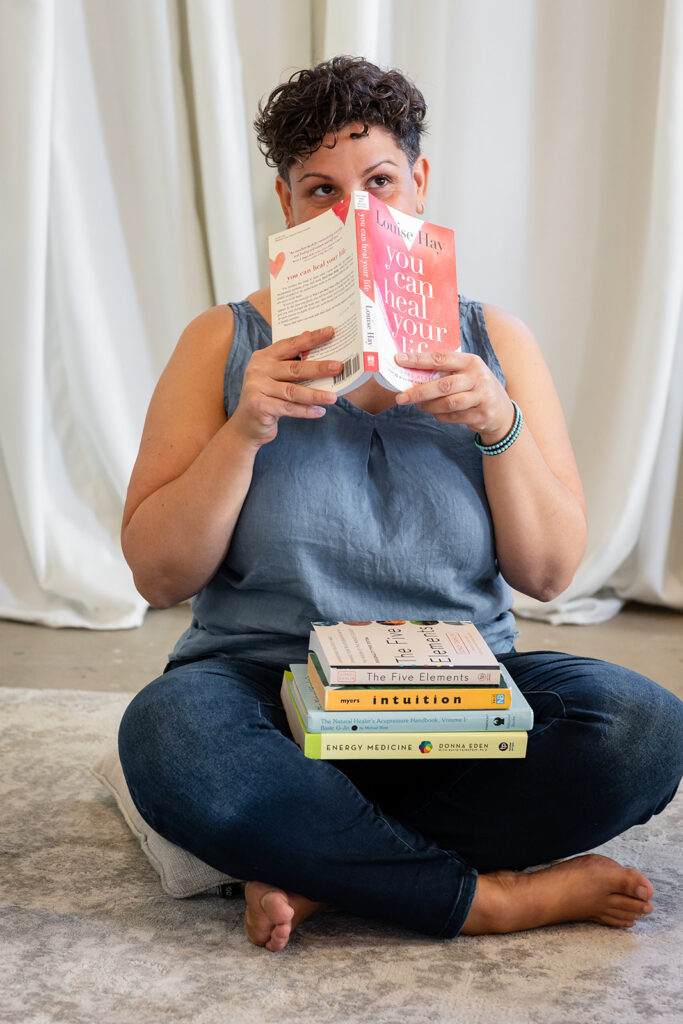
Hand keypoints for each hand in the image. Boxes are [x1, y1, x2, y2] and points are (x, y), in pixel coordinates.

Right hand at [231, 327, 342, 447]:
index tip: (330, 332)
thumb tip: (323, 358)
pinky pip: (289, 408)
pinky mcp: (260, 406)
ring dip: (315, 394)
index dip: (310, 339)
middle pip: (294, 368)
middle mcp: (258, 370)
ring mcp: (257, 388)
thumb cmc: (267, 398)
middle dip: (319, 368)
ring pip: (293, 391)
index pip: (290, 344)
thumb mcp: (276, 378)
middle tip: (338, 367)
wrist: (245, 425)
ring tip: (333, 397)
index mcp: (264, 357)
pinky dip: (306, 411)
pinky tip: (320, 411)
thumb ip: (292, 366)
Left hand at [394, 350, 514, 442]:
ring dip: (429, 406)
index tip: (398, 360)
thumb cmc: (476, 387)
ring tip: (418, 405)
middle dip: (418, 392)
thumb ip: (445, 370)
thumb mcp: (466, 372)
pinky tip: (436, 412)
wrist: (502, 411)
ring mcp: (481, 397)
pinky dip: (440, 416)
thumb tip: (411, 371)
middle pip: (443, 385)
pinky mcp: (481, 415)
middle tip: (401, 397)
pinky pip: (453, 417)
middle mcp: (478, 377)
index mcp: (470, 361)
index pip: (440, 358)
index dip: (418, 359)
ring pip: (448, 403)